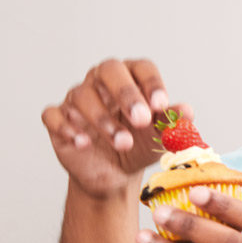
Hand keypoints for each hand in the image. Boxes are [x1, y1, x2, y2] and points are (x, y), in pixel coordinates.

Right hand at [41, 58, 191, 199]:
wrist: (114, 174)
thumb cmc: (138, 147)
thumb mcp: (158, 138)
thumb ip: (172, 123)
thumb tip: (187, 112)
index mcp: (131, 78)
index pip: (141, 68)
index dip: (151, 83)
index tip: (161, 105)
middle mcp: (101, 82)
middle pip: (108, 70)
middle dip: (125, 93)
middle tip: (141, 119)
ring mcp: (77, 99)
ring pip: (82, 96)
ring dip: (103, 120)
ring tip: (122, 142)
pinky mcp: (57, 118)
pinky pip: (54, 115)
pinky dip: (67, 128)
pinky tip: (83, 143)